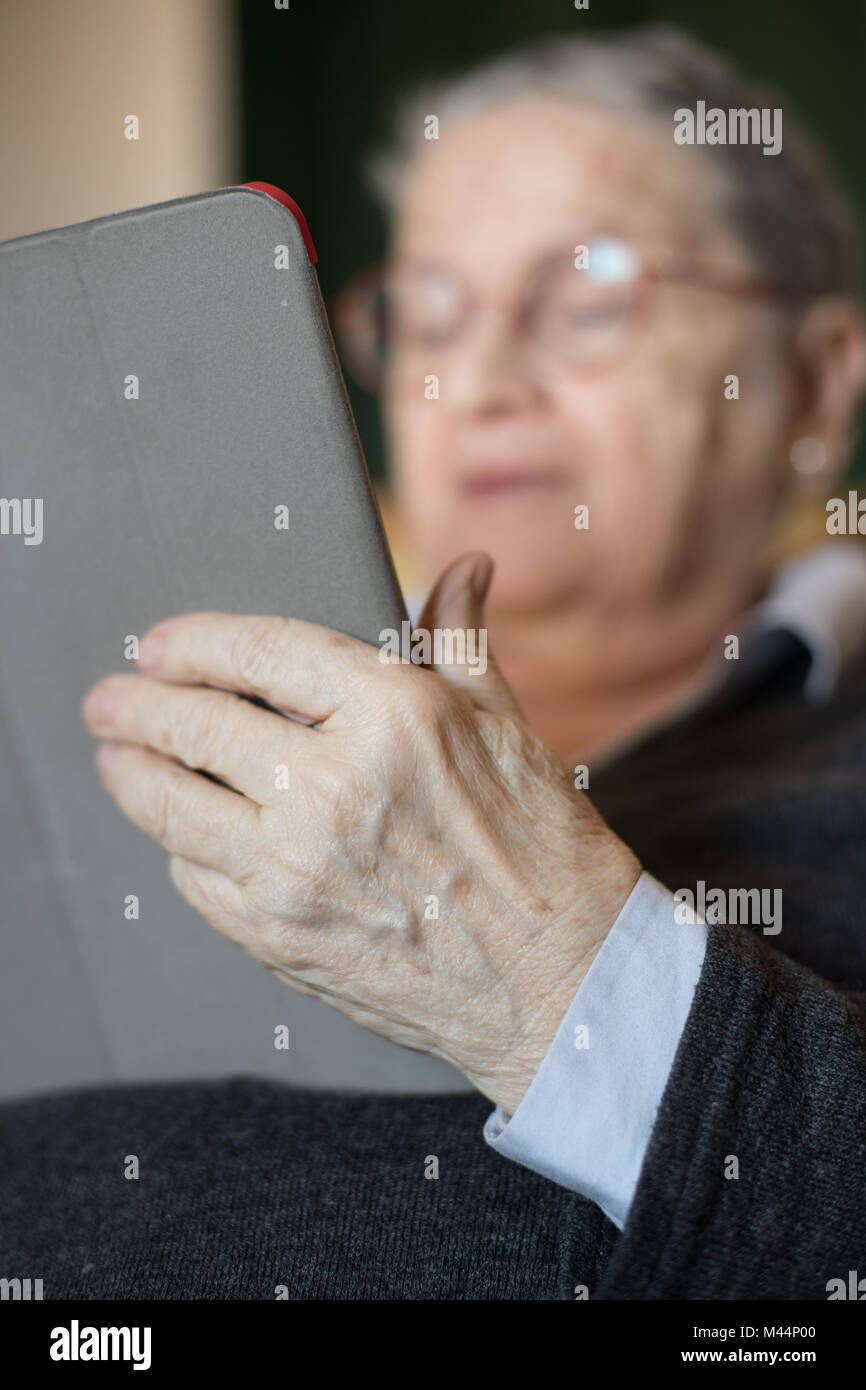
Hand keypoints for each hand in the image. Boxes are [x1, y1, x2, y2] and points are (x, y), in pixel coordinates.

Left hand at [81, 553, 640, 1113]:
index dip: (194, 641)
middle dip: (136, 704)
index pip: (260, 653)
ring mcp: (297, 866)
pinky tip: (184, 835)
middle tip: (110, 699)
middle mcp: (335, 785)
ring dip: (131, 773)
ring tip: (117, 758)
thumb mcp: (508, 727)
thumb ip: (460, 640)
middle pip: (195, 723)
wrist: (562, 980)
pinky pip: (195, 878)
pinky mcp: (279, 934)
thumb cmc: (544, 850)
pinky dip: (182, 849)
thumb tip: (462, 570)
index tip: (160, 644)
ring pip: (171, 803)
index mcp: (395, 715)